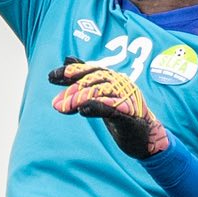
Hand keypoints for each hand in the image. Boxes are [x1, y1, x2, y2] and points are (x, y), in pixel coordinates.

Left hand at [49, 56, 169, 158]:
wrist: (146, 138)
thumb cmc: (122, 114)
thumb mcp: (101, 95)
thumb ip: (85, 78)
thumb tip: (67, 58)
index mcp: (114, 78)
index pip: (90, 70)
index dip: (70, 72)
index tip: (51, 77)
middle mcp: (121, 85)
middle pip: (93, 81)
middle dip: (72, 89)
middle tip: (55, 102)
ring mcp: (127, 100)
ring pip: (101, 93)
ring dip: (80, 99)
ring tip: (62, 108)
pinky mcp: (130, 116)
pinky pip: (113, 109)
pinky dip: (97, 107)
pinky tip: (82, 110)